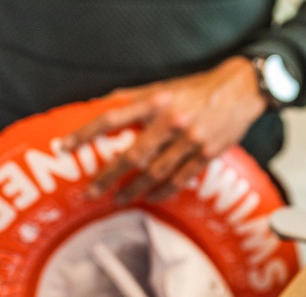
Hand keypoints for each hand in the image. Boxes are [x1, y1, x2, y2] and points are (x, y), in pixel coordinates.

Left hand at [62, 56, 266, 203]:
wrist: (240, 91)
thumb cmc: (199, 89)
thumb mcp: (163, 87)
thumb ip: (134, 97)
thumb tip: (102, 106)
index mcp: (155, 101)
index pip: (111, 118)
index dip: (85, 134)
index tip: (65, 148)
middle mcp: (170, 121)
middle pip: (133, 155)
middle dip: (108, 176)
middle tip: (91, 193)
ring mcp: (190, 140)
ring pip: (157, 172)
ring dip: (136, 189)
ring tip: (120, 199)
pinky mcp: (207, 154)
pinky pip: (181, 179)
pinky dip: (165, 191)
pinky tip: (152, 198)